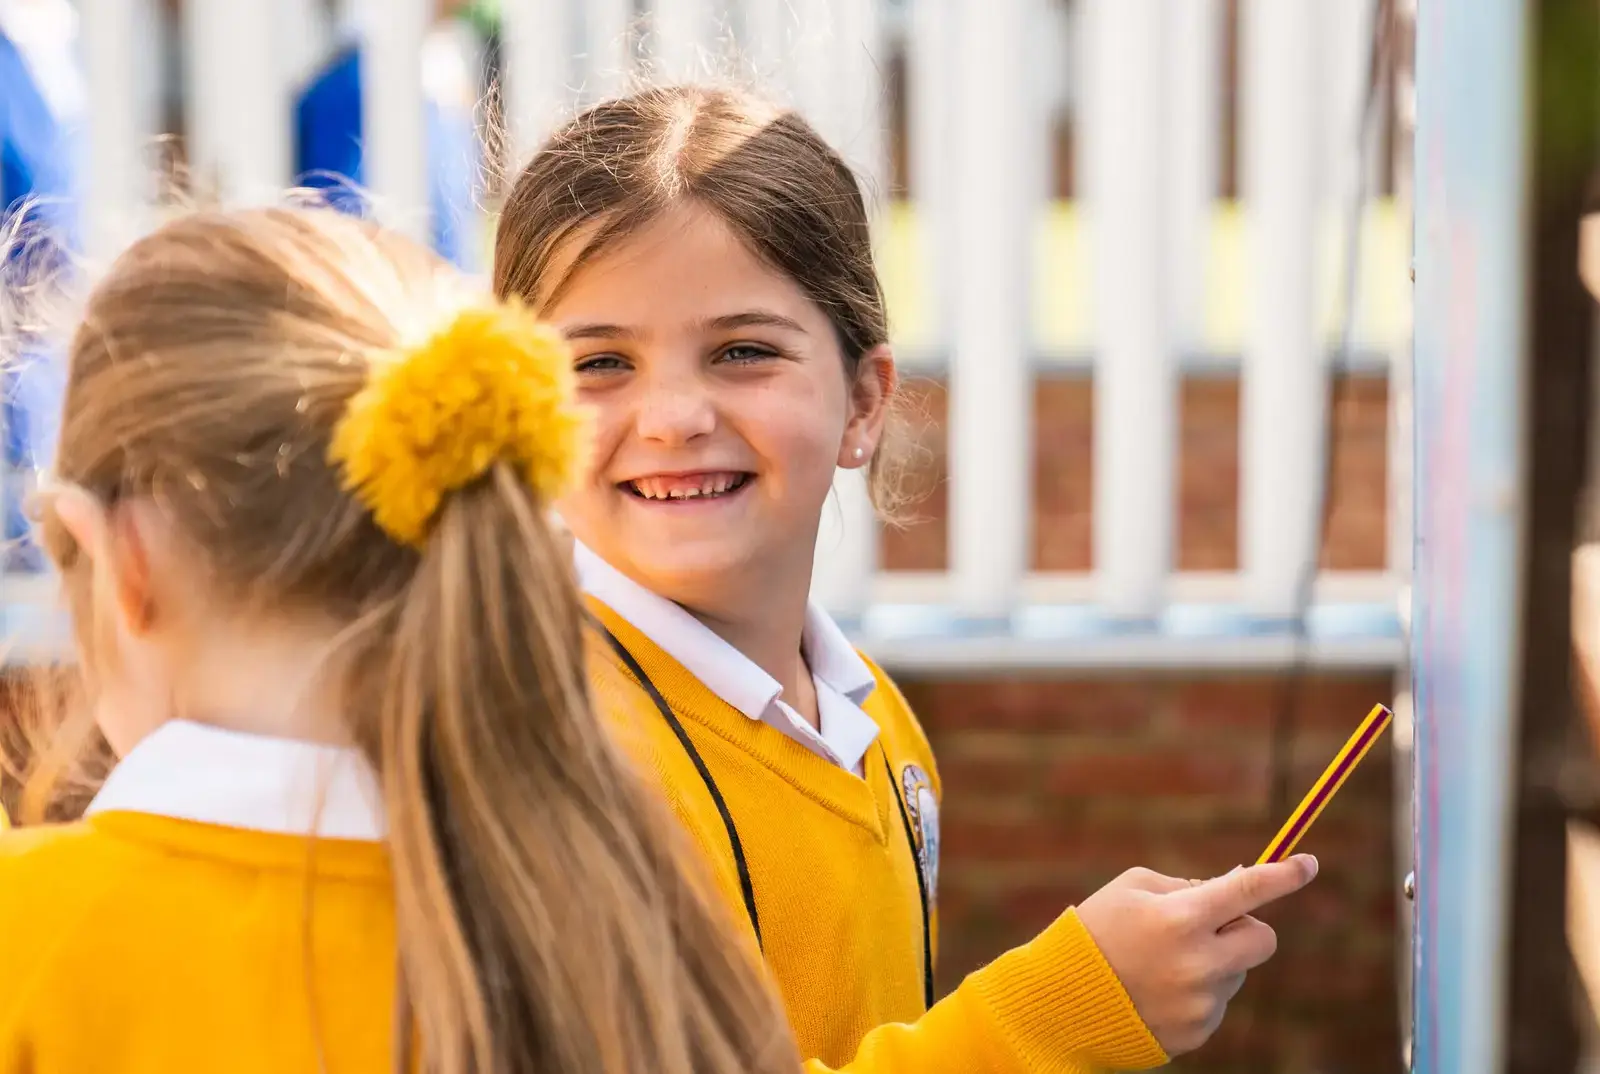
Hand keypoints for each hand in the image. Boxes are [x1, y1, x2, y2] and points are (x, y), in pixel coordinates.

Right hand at [1075, 855, 1317, 1055]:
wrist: (1061, 999)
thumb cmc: (1097, 930)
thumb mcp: (1133, 888)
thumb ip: (1188, 886)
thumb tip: (1237, 886)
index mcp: (1181, 917)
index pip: (1249, 890)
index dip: (1285, 875)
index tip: (1308, 863)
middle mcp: (1199, 962)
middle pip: (1262, 939)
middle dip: (1245, 928)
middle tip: (1211, 926)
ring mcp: (1201, 1002)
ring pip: (1237, 972)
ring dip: (1214, 962)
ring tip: (1162, 964)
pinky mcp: (1198, 1032)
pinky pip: (1217, 1002)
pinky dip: (1198, 992)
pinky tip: (1160, 990)